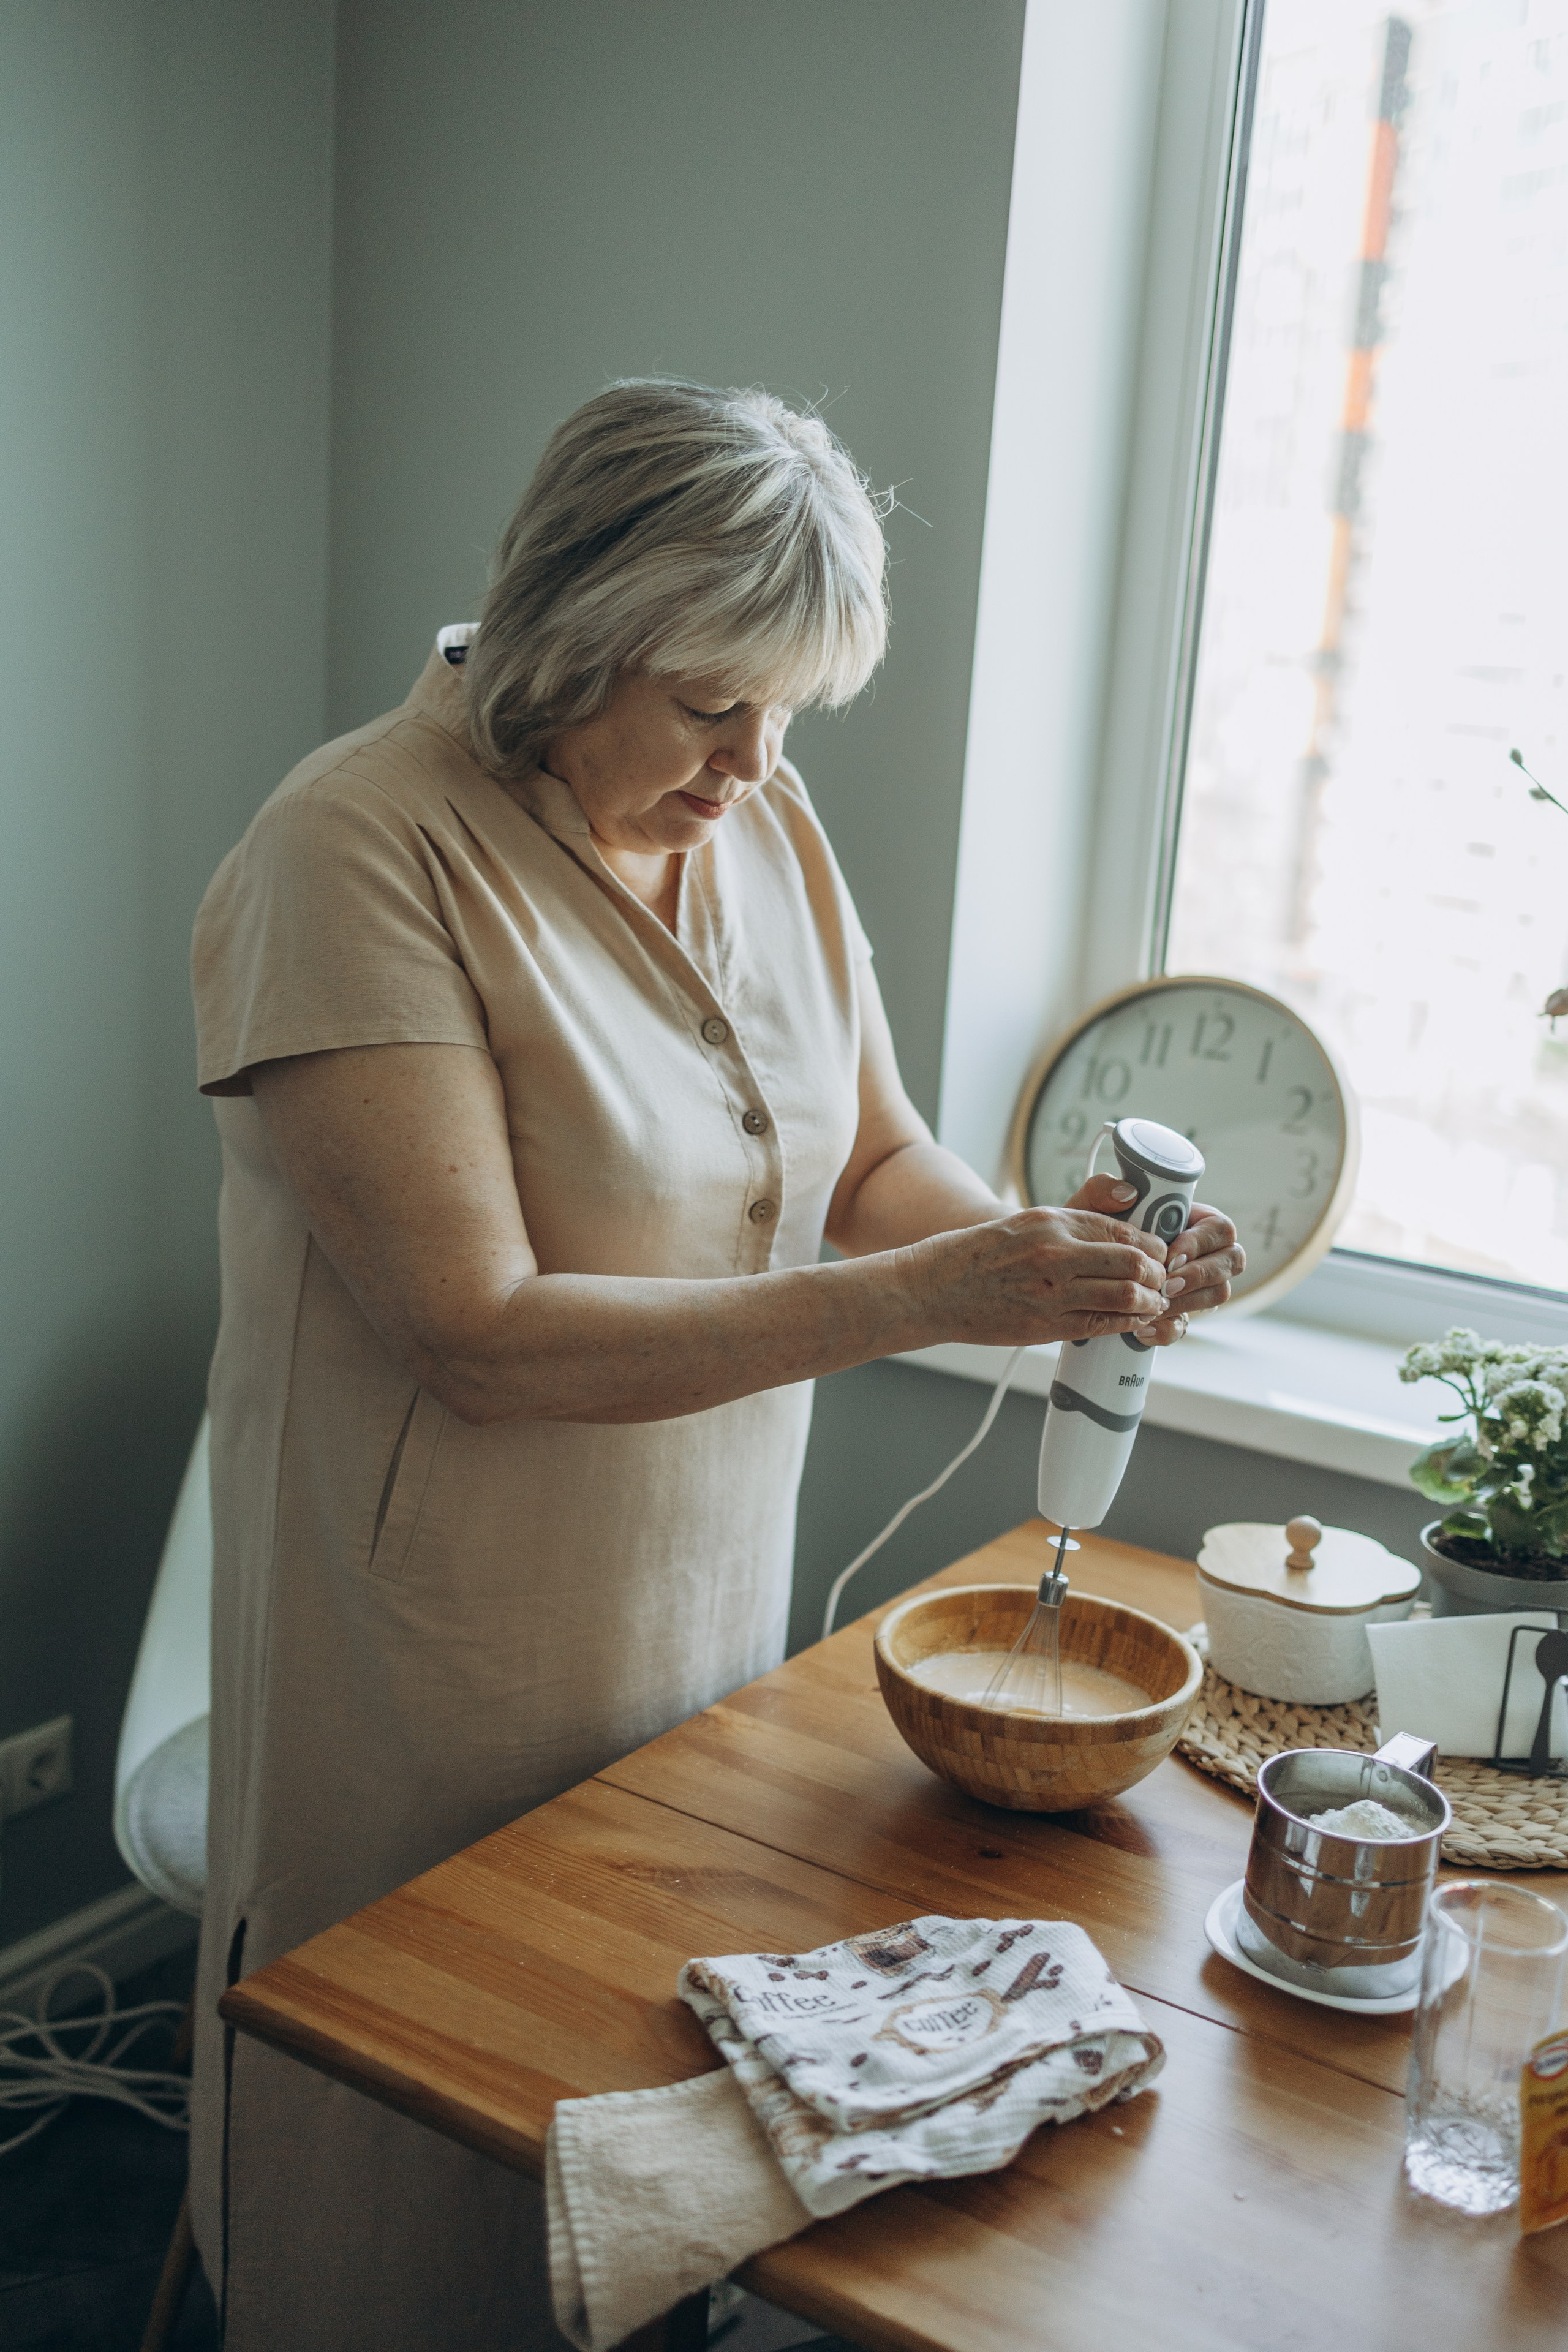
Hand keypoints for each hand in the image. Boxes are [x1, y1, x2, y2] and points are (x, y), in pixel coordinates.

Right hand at [907, 1198, 1170, 1349]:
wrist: (934, 1288)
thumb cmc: (979, 1254)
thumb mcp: (1026, 1221)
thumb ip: (1075, 1219)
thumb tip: (1126, 1203)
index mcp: (1050, 1220)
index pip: (1121, 1229)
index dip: (1151, 1244)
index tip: (1158, 1252)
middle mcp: (1054, 1252)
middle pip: (1133, 1261)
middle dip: (1158, 1273)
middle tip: (1163, 1279)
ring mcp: (1051, 1291)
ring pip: (1125, 1295)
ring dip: (1150, 1300)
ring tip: (1153, 1302)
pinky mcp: (1046, 1325)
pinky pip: (1103, 1324)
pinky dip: (1128, 1323)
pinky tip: (1134, 1320)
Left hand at [1063, 1177, 1244, 1345]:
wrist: (1076, 1272)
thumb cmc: (1092, 1233)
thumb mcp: (1091, 1208)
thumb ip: (1101, 1190)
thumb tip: (1127, 1193)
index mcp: (1194, 1222)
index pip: (1221, 1228)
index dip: (1201, 1242)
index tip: (1171, 1254)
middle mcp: (1203, 1253)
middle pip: (1233, 1261)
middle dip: (1201, 1274)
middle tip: (1168, 1283)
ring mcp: (1195, 1286)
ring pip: (1219, 1294)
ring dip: (1187, 1302)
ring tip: (1155, 1304)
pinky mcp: (1177, 1313)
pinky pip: (1185, 1326)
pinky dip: (1166, 1329)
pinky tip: (1142, 1328)